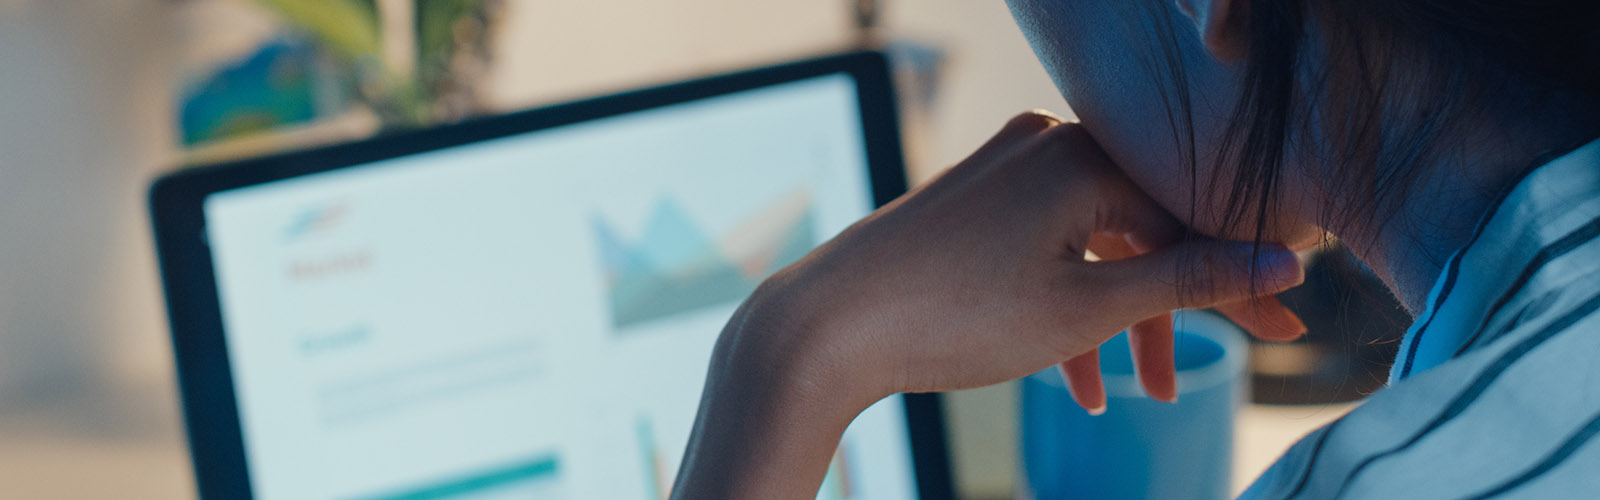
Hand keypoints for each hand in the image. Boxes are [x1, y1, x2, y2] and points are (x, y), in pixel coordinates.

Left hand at [670, 113, 1305, 499]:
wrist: (828, 326)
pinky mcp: (970, 202)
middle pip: (1140, 230)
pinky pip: (1043, 248)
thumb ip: (1188, 281)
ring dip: (1113, 322)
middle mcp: (1042, 145)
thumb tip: (1276, 265)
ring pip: (1090, 246)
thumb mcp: (1087, 308)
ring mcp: (1001, 170)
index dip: (1238, 283)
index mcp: (1080, 157)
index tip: (1286, 332)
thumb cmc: (957, 315)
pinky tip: (1070, 380)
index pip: (1188, 218)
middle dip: (1171, 311)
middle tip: (1214, 372)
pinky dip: (1063, 306)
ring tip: (1130, 396)